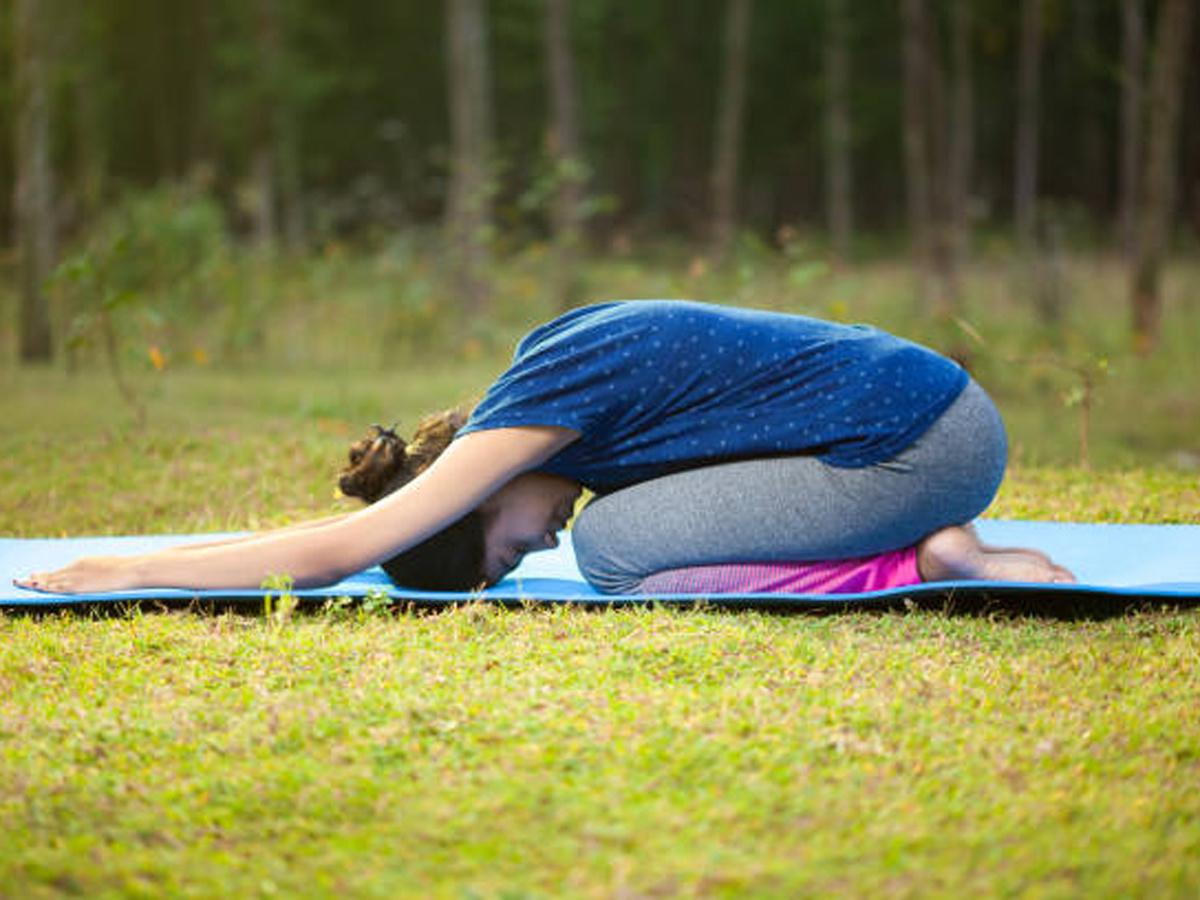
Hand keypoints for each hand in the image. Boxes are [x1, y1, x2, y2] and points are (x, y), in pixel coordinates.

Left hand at [14, 555, 138, 594]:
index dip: (45, 575)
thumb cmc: (124, 568)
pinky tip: (36, 586)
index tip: (35, 575)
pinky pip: (58, 586)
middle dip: (35, 578)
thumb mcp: (105, 565)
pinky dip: (46, 586)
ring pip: (51, 580)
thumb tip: (93, 575)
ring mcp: (77, 577)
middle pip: (51, 575)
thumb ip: (93, 570)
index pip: (60, 570)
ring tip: (21, 583)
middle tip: (19, 580)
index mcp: (82, 561)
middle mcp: (75, 568)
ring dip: (35, 583)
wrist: (130, 569)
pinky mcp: (80, 585)